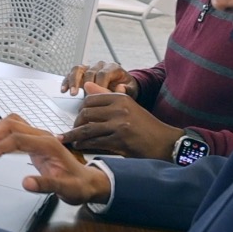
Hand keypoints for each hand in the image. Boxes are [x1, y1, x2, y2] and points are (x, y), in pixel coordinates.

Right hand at [0, 114, 111, 204]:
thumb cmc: (78, 186)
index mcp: (49, 145)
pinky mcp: (34, 140)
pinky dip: (1, 134)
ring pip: (12, 122)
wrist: (88, 182)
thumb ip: (46, 185)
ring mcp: (39, 136)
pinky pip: (14, 129)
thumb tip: (25, 183)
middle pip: (12, 124)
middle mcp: (43, 136)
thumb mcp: (66, 190)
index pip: (17, 138)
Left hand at [59, 82, 180, 159]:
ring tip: (67, 140)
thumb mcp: (128, 106)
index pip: (90, 99)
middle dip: (75, 123)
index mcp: (121, 98)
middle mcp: (119, 109)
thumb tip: (87, 85)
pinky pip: (94, 142)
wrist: (165, 142)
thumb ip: (106, 96)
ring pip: (87, 129)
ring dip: (74, 136)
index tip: (77, 117)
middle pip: (85, 113)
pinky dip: (83, 144)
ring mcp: (119, 125)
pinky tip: (79, 146)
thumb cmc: (145, 125)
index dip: (80, 109)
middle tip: (72, 130)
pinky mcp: (119, 141)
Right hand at [62, 61, 138, 97]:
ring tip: (72, 93)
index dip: (99, 85)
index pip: (103, 73)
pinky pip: (71, 73)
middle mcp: (100, 65)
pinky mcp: (81, 73)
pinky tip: (64, 90)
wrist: (121, 86)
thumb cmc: (126, 88)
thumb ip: (127, 90)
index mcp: (113, 67)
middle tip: (86, 99)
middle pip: (90, 72)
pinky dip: (67, 81)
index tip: (98, 96)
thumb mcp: (131, 90)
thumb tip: (120, 88)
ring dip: (74, 82)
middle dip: (87, 86)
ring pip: (78, 70)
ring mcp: (89, 68)